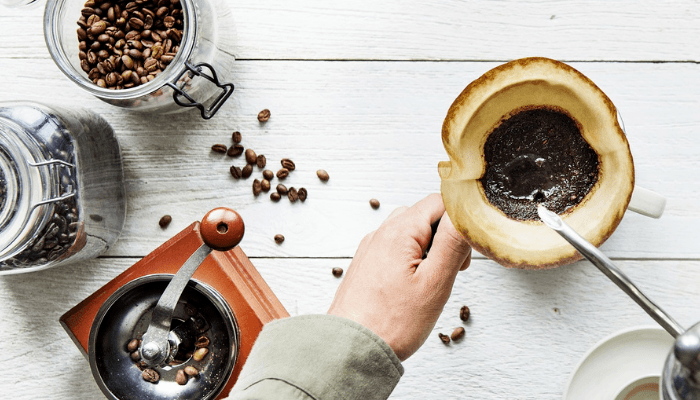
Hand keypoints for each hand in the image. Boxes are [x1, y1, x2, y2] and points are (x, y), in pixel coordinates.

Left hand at [327, 193, 471, 360]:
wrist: (350, 349)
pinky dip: (411, 261)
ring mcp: (371, 248)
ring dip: (429, 250)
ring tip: (431, 283)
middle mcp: (381, 233)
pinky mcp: (367, 264)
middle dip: (445, 237)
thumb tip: (465, 214)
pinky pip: (396, 249)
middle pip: (425, 216)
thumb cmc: (391, 322)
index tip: (466, 250)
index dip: (460, 221)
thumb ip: (452, 242)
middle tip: (452, 270)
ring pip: (411, 233)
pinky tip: (412, 288)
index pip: (440, 201)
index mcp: (399, 231)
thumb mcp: (434, 282)